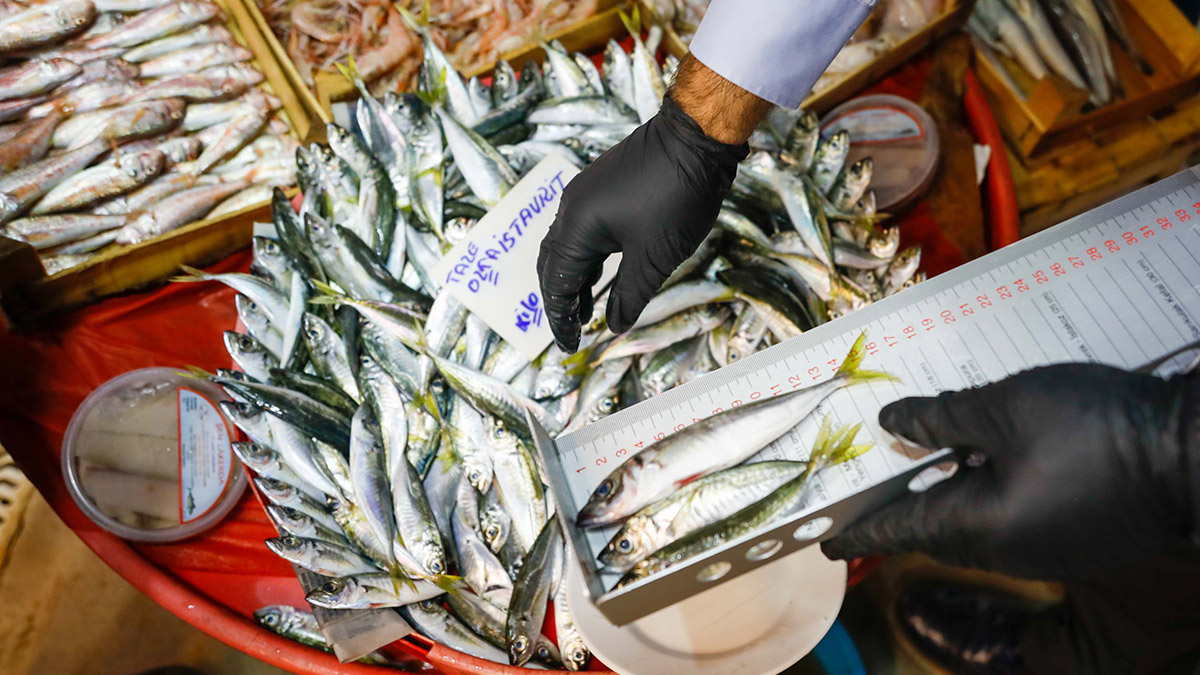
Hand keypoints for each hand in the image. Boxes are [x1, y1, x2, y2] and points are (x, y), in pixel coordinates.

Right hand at [537, 56, 759, 351]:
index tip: (570, 347)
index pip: (557, 285)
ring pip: (566, 246)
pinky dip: (586, 259)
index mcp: (575, 228)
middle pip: (552, 265)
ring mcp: (585, 194)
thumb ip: (630, 297)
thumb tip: (614, 327)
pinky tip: (602, 273)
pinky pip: (581, 230)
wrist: (696, 137)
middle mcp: (571, 209)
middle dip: (560, 301)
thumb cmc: (675, 197)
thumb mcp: (653, 259)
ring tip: (587, 310)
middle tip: (572, 332)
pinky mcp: (603, 186)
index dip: (562, 319)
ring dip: (574, 280)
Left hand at [822, 364, 1197, 581]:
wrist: (1193, 451)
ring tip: (917, 468)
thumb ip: (940, 417)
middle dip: (900, 513)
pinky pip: (1011, 522)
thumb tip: (891, 424)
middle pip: (936, 532)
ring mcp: (1047, 549)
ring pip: (975, 526)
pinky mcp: (1076, 536)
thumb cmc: (1095, 427)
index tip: (827, 541)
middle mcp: (1009, 550)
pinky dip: (984, 496)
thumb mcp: (1005, 408)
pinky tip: (984, 461)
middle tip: (866, 496)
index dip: (862, 530)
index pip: (902, 531)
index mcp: (981, 524)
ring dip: (944, 498)